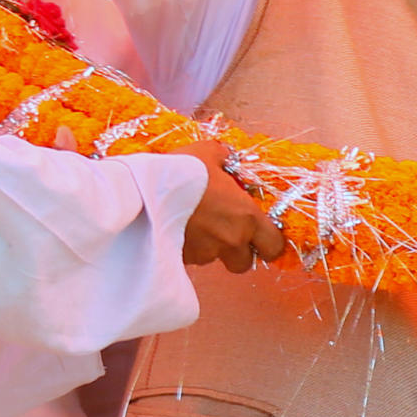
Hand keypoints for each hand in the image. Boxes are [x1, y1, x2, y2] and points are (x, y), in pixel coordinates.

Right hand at [174, 144, 289, 272]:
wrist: (143, 192)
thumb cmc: (182, 171)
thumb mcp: (208, 153)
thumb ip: (224, 158)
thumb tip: (226, 157)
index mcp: (246, 217)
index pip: (273, 246)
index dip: (269, 243)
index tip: (261, 236)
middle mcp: (230, 240)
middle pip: (244, 263)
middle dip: (238, 252)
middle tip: (227, 232)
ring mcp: (205, 253)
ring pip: (215, 259)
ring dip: (210, 247)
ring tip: (195, 225)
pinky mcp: (182, 259)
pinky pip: (192, 258)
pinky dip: (188, 247)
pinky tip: (177, 229)